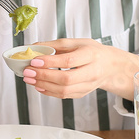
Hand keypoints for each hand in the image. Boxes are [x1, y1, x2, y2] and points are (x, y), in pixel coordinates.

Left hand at [21, 39, 138, 99]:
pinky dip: (49, 92)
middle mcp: (92, 72)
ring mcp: (88, 85)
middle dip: (44, 76)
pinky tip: (39, 86)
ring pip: (64, 90)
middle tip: (28, 72)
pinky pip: (64, 95)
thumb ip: (56, 45)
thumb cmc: (92, 51)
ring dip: (43, 85)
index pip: (69, 61)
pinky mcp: (83, 93)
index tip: (34, 60)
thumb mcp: (77, 42)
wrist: (110, 66)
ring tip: (29, 79)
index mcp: (91, 55)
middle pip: (66, 79)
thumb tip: (34, 47)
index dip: (50, 62)